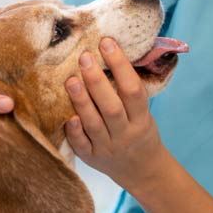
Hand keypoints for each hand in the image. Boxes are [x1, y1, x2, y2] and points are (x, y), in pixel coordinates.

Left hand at [64, 38, 167, 193]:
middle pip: (112, 107)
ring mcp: (108, 148)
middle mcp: (126, 134)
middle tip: (84, 57)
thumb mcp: (144, 113)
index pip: (133, 90)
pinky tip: (68, 116)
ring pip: (94, 124)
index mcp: (142, 120)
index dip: (121, 66)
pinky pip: (82, 145)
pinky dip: (75, 131)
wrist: (141, 169)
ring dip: (81, 101)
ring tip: (70, 79)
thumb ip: (129, 93)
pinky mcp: (92, 158)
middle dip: (97, 81)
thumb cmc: (140, 131)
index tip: (107, 43)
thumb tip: (109, 54)